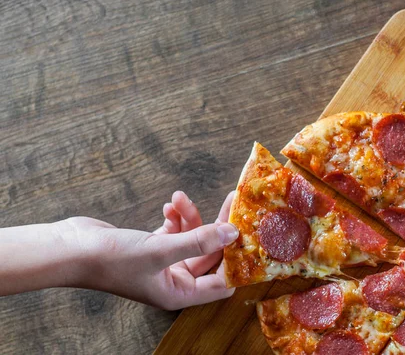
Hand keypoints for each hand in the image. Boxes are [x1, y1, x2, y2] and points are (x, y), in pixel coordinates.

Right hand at [60, 191, 237, 309]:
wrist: (70, 248)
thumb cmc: (111, 259)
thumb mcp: (160, 250)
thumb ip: (198, 241)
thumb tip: (232, 233)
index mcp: (179, 292)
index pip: (222, 281)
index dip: (236, 260)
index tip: (247, 234)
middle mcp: (174, 280)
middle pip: (209, 254)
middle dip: (218, 228)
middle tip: (231, 201)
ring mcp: (163, 262)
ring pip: (192, 238)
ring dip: (190, 217)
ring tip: (180, 198)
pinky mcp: (152, 246)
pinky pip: (175, 230)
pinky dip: (176, 217)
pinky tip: (170, 204)